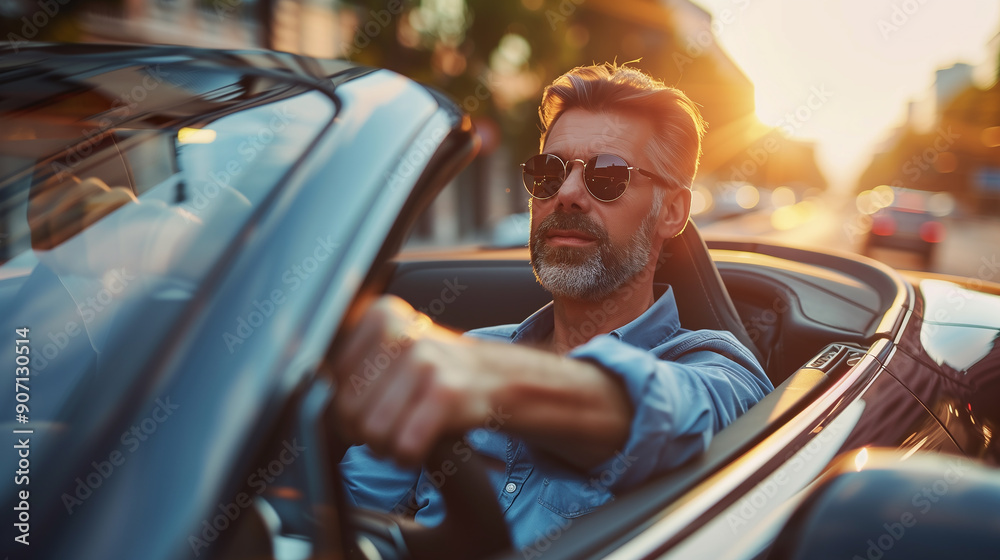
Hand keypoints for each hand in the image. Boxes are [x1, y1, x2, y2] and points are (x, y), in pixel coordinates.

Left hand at [331, 295, 498, 464]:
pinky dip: (411, 456)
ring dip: (388, 447)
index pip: (331, 380)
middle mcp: (400, 333)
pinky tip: (423, 443)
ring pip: (373, 432)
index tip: (370, 408)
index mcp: (380, 317)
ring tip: (408, 433)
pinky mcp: (446, 391)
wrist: (497, 377)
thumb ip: (350, 366)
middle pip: (347, 409)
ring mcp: (424, 360)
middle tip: (392, 425)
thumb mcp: (393, 351)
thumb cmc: (436, 371)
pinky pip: (406, 445)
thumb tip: (306, 396)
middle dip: (365, 432)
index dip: (345, 408)